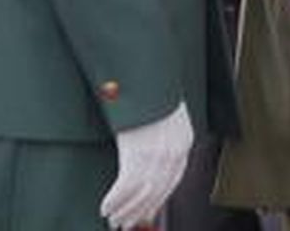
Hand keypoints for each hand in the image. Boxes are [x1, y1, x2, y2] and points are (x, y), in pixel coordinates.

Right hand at [100, 101, 193, 229]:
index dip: (158, 201)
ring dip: (127, 210)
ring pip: (144, 192)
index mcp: (184, 141)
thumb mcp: (166, 114)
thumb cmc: (153, 91)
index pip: (174, 181)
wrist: (147, 74)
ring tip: (114, 220)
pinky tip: (105, 207)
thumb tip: (150, 157)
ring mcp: (157, 152)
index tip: (147, 213)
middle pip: (159, 191)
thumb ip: (163, 134)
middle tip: (126, 224)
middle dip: (141, 211)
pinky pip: (127, 185)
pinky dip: (116, 199)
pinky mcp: (138, 151)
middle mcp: (174, 150)